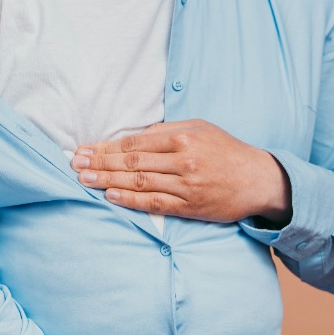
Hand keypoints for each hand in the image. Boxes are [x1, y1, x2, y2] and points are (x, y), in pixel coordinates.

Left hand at [71, 120, 291, 224]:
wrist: (258, 179)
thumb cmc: (226, 150)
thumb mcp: (200, 128)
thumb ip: (167, 131)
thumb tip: (133, 137)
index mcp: (184, 136)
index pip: (135, 143)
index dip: (107, 147)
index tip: (86, 149)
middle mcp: (184, 160)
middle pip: (132, 162)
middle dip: (100, 163)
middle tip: (75, 163)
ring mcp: (187, 185)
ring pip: (140, 183)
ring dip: (108, 181)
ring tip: (84, 178)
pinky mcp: (190, 206)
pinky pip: (154, 203)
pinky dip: (130, 200)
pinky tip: (110, 196)